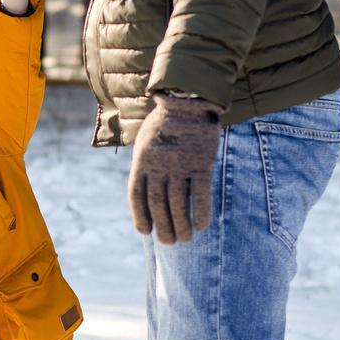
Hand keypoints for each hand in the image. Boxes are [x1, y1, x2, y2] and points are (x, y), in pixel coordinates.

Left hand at [128, 92, 222, 244]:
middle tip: (169, 242)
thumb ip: (146, 164)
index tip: (145, 232)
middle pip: (158, 204)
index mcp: (142, 159)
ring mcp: (180, 163)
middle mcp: (159, 164)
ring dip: (182, 226)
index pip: (136, 195)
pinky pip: (201, 193)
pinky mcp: (202, 161)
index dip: (140, 216)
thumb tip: (147, 194)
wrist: (190, 97)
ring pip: (179, 204)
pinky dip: (201, 212)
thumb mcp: (147, 139)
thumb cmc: (167, 121)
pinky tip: (202, 226)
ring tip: (186, 239)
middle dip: (163, 227)